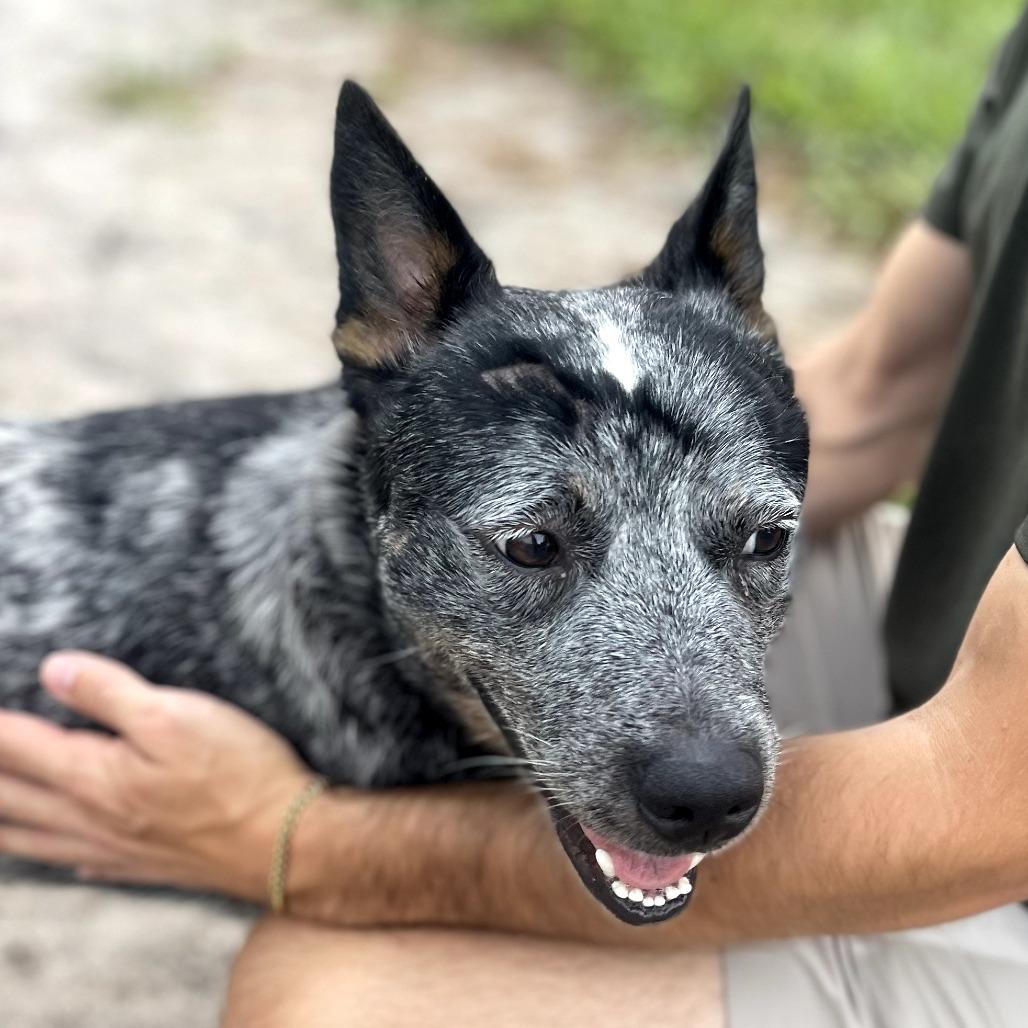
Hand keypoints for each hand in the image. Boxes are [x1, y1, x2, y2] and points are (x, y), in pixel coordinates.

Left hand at [0, 652, 313, 899]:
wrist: (286, 845)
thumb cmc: (237, 775)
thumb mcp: (176, 716)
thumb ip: (109, 693)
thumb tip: (53, 670)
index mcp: (93, 776)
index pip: (16, 745)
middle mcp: (92, 817)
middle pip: (10, 798)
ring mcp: (116, 847)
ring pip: (34, 839)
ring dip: (0, 821)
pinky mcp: (145, 866)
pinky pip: (81, 864)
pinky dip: (55, 856)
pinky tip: (62, 857)